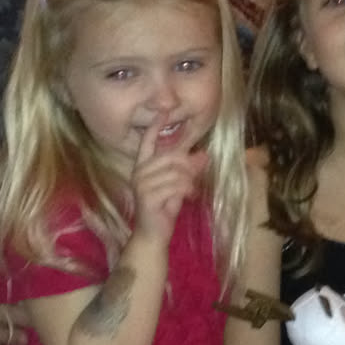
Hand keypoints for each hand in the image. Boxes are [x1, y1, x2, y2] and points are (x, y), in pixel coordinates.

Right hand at [128, 119, 205, 248]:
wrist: (153, 234)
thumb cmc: (164, 208)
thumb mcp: (180, 186)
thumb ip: (189, 170)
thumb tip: (204, 155)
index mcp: (144, 166)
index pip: (148, 141)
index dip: (156, 126)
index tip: (164, 110)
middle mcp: (139, 172)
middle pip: (171, 156)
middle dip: (189, 165)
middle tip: (197, 176)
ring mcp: (141, 184)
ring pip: (176, 172)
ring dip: (189, 181)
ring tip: (191, 191)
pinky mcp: (147, 196)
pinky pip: (175, 185)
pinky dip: (186, 190)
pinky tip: (188, 198)